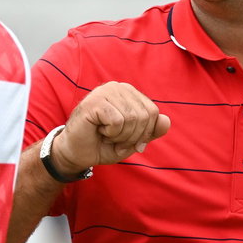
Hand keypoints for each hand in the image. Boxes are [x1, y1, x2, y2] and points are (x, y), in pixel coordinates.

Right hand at [54, 82, 170, 171]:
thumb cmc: (103, 145)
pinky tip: (99, 130)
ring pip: (132, 118)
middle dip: (132, 136)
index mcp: (129, 94)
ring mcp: (105, 92)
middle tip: (114, 138)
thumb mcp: (133, 141)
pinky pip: (118, 121)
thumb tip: (166, 121)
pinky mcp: (95, 101)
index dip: (143, 133)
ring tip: (106, 134)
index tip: (126, 139)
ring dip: (120, 136)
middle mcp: (118, 88)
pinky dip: (111, 133)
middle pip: (145, 116)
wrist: (76, 153)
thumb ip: (150, 131)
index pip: (153, 112)